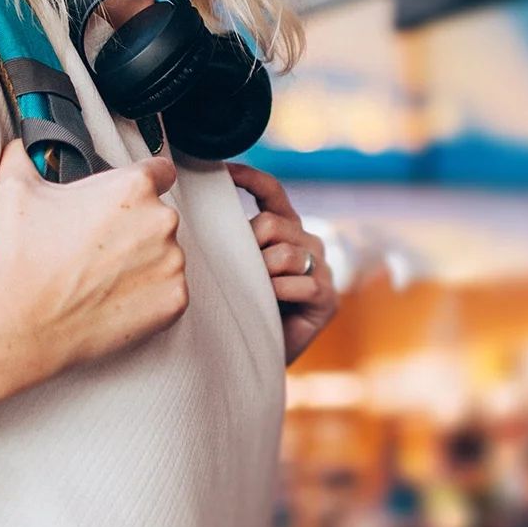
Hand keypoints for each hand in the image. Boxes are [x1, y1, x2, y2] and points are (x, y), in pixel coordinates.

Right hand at [0, 143, 186, 377]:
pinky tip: (114, 299)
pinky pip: (169, 290)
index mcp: (133, 188)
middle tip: (97, 247)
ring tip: (101, 277)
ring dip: (142, 262)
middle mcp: (162, 220)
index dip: (141, 183)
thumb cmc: (24, 260)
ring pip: (165, 254)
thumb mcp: (16, 191)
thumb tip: (22, 145)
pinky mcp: (175, 299)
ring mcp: (172, 263)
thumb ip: (24, 156)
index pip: (160, 171)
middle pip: (158, 216)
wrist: (27, 325)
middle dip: (133, 228)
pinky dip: (148, 295)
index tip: (126, 200)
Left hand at [227, 163, 339, 364]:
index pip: (272, 192)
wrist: (256, 357)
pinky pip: (301, 283)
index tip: (222, 169)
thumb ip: (230, 239)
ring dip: (261, 273)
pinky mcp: (328, 298)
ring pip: (286, 253)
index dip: (250, 178)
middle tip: (236, 269)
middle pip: (274, 223)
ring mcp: (322, 270)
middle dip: (248, 243)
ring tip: (253, 291)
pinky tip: (270, 303)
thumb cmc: (240, 309)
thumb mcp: (232, 266)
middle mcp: (308, 242)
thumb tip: (199, 213)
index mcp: (286, 229)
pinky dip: (279, 293)